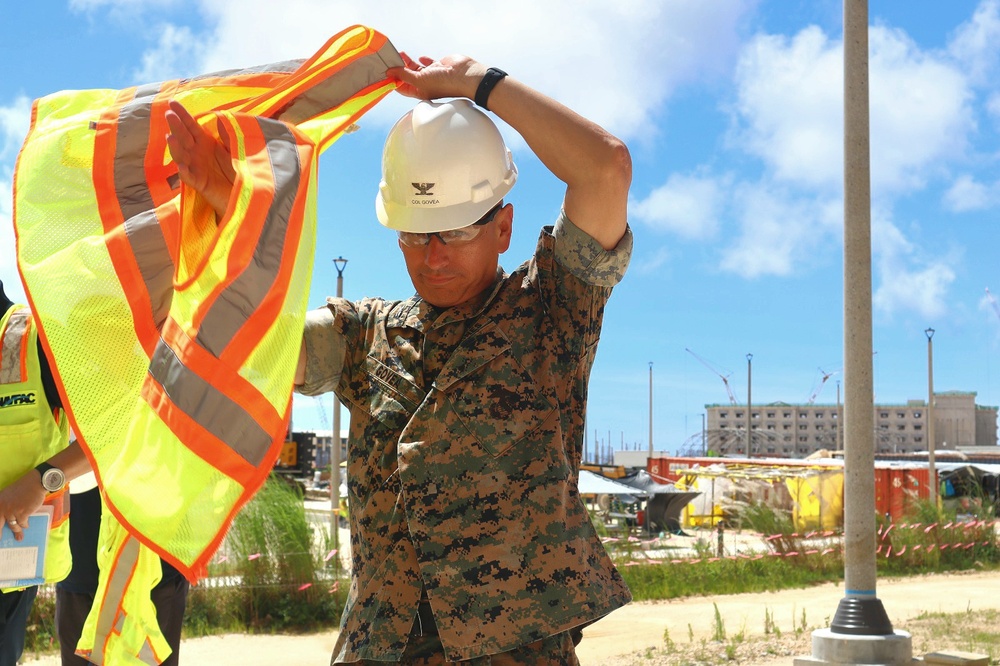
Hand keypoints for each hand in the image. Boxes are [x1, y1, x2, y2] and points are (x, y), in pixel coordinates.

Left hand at [0, 472, 45, 541]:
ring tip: (19, 537)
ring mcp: (12, 511)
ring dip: (17, 532)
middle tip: (1, 540)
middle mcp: (2, 508)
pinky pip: (22, 524)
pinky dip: (25, 525)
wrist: (35, 483)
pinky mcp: (22, 514)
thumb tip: (6, 519)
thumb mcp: (8, 496)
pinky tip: (26, 525)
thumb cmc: (23, 488)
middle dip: (0, 534)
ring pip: (12, 526)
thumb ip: (4, 506)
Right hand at [165, 99, 235, 217]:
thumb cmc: (237, 169)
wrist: (242, 193)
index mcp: (204, 142)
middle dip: (176, 127)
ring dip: (175, 148)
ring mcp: (195, 167)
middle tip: (169, 115)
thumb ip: (228, 136)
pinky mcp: (199, 183)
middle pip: (183, 137)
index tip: (172, 102)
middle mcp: (196, 153)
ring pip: (181, 156)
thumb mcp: (235, 149)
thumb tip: (220, 118)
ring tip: (171, 138)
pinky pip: (189, 177)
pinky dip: (185, 172)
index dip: (182, 115)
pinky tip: (182, 165)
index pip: (191, 125)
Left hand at [389, 52, 485, 101]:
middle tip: (390, 59)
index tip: (385, 71)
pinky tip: (419, 57)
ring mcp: (432, 75)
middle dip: (399, 68)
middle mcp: (425, 84)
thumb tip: (390, 72)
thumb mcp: (419, 80)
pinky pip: (428, 63)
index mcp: (420, 92)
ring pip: (416, 68)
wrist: (464, 75)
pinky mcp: (438, 66)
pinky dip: (423, 60)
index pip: (402, 87)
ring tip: (400, 54)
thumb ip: (404, 75)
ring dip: (408, 62)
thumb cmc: (444, 83)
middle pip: (407, 76)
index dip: (393, 79)